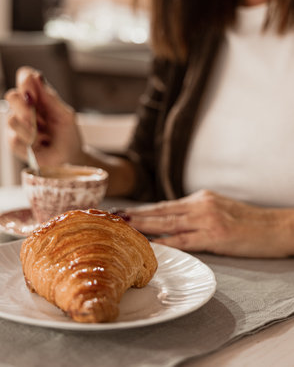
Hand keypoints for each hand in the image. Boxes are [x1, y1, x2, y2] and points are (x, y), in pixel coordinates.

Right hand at [4, 66, 83, 166]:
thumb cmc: (68, 134)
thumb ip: (50, 98)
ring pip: (11, 119)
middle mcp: (24, 107)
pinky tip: (38, 146)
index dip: (25, 81)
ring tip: (44, 137)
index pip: (25, 77)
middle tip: (40, 122)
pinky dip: (29, 144)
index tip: (33, 94)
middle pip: (12, 96)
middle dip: (26, 109)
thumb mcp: (66, 115)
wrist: (69, 158)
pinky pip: (14, 139)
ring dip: (31, 131)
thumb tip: (37, 77)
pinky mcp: (14, 141)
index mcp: (39, 96)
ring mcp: (17, 124)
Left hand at [125, 190, 293, 257]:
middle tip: (113, 217)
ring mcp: (207, 218)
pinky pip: (184, 239)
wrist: (275, 227)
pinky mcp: (215, 235)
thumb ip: (195, 212)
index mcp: (200, 198)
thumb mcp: (219, 208)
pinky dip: (165, 241)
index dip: (143, 209)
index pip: (165, 204)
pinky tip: (150, 244)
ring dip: (143, 224)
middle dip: (136, 215)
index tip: (123, 212)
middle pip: (161, 210)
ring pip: (168, 221)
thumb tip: (171, 219)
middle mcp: (200, 204)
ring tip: (122, 226)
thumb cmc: (247, 221)